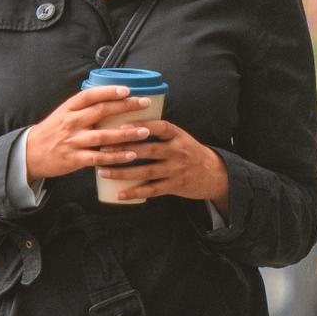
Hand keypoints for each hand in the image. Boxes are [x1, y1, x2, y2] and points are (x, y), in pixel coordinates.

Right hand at [22, 85, 159, 181]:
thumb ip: (84, 107)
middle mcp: (71, 122)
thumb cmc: (52, 131)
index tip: (127, 89)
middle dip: (125, 107)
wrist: (29, 153)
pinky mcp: (74, 159)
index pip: (90, 95)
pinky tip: (131, 155)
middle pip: (101, 112)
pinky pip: (99, 158)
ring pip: (103, 136)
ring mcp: (73, 141)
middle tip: (145, 103)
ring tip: (145, 131)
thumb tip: (111, 96)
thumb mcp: (63, 113)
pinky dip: (115, 157)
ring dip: (126, 134)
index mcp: (69, 108)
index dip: (108, 91)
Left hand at [97, 119, 230, 202]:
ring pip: (146, 171)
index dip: (141, 125)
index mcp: (178, 135)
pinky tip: (120, 194)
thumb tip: (126, 121)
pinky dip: (135, 192)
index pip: (160, 126)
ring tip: (103, 171)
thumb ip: (158, 131)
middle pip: (149, 149)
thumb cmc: (189, 152)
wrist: (213, 174)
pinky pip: (152, 189)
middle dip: (124, 149)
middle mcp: (178, 151)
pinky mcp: (175, 186)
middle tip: (103, 148)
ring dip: (123, 172)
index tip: (121, 126)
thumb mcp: (179, 136)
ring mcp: (176, 170)